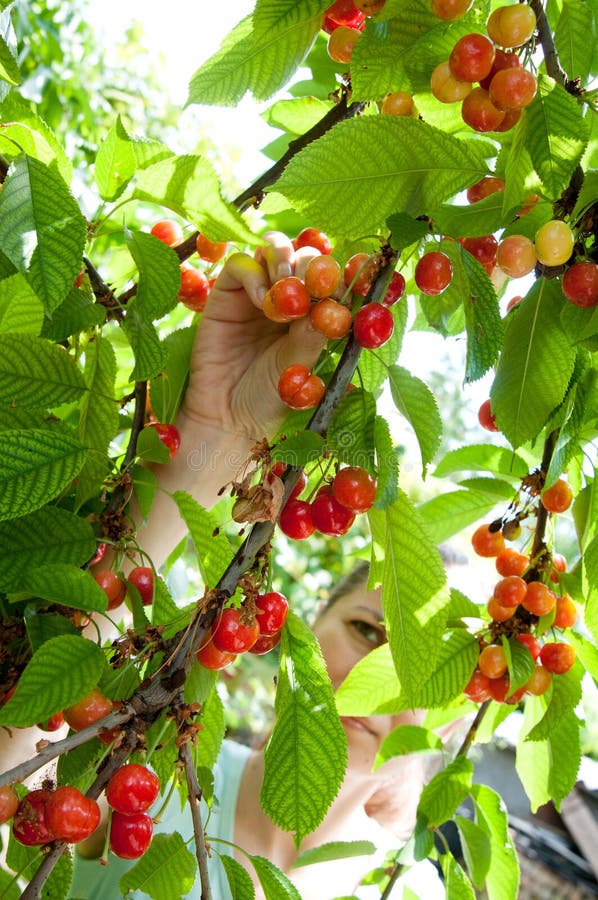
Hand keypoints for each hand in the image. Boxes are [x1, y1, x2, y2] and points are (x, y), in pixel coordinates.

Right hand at [181, 232, 324, 442]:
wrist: (226, 416)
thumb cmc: (269, 397)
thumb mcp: (298, 367)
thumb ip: (312, 334)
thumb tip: (330, 304)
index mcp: (314, 314)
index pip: (332, 280)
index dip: (339, 275)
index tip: (344, 283)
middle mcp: (288, 298)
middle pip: (306, 257)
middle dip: (311, 264)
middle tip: (310, 284)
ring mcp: (257, 293)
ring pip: (274, 249)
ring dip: (284, 258)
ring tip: (285, 283)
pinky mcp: (226, 294)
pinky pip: (241, 264)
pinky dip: (254, 273)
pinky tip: (261, 301)